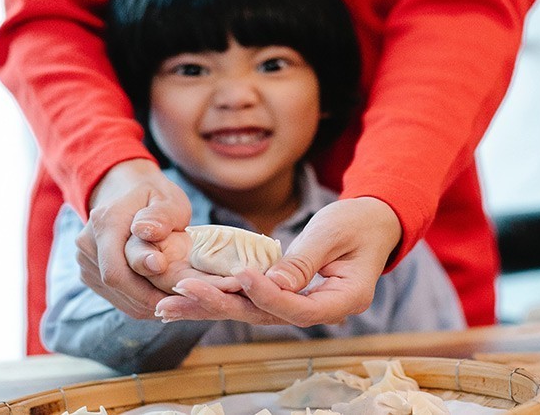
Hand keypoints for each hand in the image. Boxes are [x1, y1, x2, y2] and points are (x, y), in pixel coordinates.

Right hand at [76, 159, 199, 318]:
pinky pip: (114, 297)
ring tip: (177, 298)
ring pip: (116, 295)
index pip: (117, 269)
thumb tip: (148, 232)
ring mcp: (85, 260)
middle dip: (151, 299)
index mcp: (105, 222)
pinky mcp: (89, 274)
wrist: (125, 192)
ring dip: (146, 303)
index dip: (145, 288)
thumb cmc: (154, 197)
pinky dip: (139, 302)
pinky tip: (161, 296)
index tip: (178, 291)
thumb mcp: (167, 199)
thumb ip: (161, 216)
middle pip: (116, 286)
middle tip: (184, 301)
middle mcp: (87, 243)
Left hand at [155, 197, 401, 325]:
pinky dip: (217, 298)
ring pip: (250, 312)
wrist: (372, 225)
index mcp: (342, 300)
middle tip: (181, 293)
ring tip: (167, 304)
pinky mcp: (284, 297)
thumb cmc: (358, 223)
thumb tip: (271, 282)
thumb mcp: (334, 232)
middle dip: (220, 305)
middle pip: (265, 316)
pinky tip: (184, 298)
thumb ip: (304, 259)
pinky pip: (249, 301)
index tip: (240, 275)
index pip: (299, 308)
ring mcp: (301, 307)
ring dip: (208, 307)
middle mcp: (320, 312)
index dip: (268, 294)